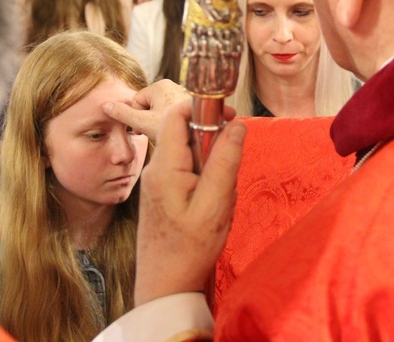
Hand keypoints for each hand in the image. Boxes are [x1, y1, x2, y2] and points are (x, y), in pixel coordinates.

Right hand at [103, 79, 189, 141]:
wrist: (207, 133)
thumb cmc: (176, 127)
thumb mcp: (144, 122)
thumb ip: (123, 114)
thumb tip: (104, 105)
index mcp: (160, 86)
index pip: (137, 101)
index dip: (138, 118)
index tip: (145, 129)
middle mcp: (173, 86)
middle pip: (150, 106)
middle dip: (151, 121)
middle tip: (159, 132)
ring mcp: (184, 94)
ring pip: (164, 112)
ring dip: (164, 123)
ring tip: (173, 132)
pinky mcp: (194, 105)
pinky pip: (177, 114)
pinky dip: (177, 123)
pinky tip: (183, 131)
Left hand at [134, 100, 244, 305]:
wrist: (164, 286)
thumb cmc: (190, 249)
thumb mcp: (216, 204)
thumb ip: (225, 162)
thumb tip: (236, 125)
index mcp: (165, 166)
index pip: (177, 114)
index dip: (205, 107)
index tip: (231, 117)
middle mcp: (156, 168)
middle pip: (189, 134)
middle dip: (216, 147)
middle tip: (229, 176)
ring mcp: (158, 181)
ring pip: (193, 156)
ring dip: (214, 169)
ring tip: (220, 201)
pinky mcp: (164, 193)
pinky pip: (190, 173)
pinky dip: (207, 184)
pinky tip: (212, 209)